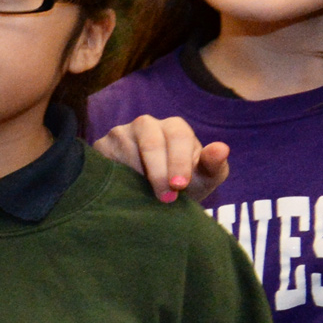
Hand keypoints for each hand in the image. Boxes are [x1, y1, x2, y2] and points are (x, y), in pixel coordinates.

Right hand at [94, 115, 228, 206]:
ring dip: (138, 177)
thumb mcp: (205, 178)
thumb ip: (214, 164)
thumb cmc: (185, 184)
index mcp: (174, 127)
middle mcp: (146, 124)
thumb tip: (221, 148)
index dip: (179, 161)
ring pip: (126, 151)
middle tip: (166, 199)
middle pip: (151, 143)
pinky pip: (106, 160)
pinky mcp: (101, 147)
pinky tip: (125, 190)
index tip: (180, 185)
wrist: (155, 195)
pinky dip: (116, 176)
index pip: (178, 137)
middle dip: (159, 173)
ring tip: (146, 196)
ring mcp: (120, 133)